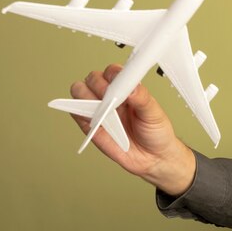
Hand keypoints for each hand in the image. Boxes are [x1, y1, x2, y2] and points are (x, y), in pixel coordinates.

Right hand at [70, 64, 195, 194]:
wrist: (153, 158)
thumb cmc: (156, 133)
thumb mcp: (155, 113)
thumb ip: (143, 98)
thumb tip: (132, 87)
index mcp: (126, 89)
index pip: (112, 72)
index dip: (112, 74)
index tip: (118, 82)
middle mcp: (111, 96)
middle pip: (92, 78)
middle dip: (99, 85)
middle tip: (111, 99)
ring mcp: (99, 110)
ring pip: (79, 91)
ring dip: (87, 96)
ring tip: (104, 109)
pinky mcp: (90, 125)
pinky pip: (76, 112)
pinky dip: (79, 111)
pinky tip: (93, 117)